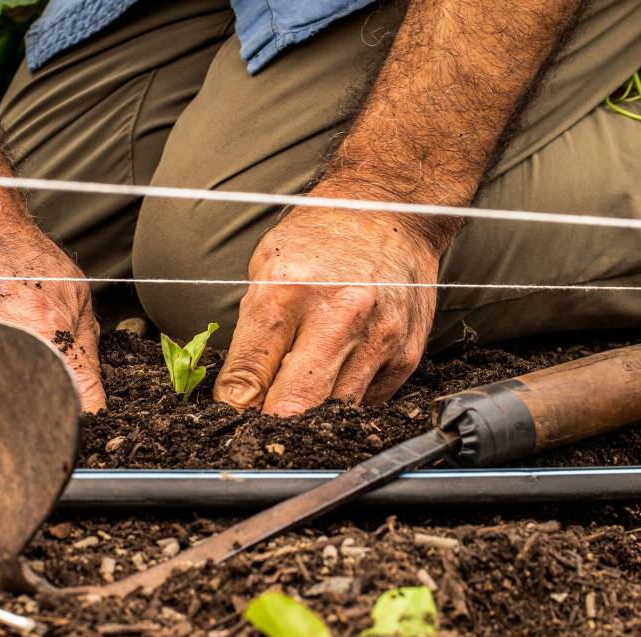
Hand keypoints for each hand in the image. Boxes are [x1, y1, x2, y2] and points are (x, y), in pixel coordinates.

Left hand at [214, 207, 439, 415]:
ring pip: (332, 413)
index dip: (234, 407)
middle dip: (271, 420)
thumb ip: (250, 337)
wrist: (389, 211)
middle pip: (292, 408)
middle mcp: (337, 316)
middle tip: (264, 412)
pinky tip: (341, 366)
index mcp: (287, 291)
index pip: (247, 380)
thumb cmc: (319, 240)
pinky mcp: (406, 354)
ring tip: (304, 381)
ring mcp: (377, 338)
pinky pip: (366, 403)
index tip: (234, 411)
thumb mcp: (265, 270)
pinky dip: (347, 397)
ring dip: (312, 408)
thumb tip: (237, 399)